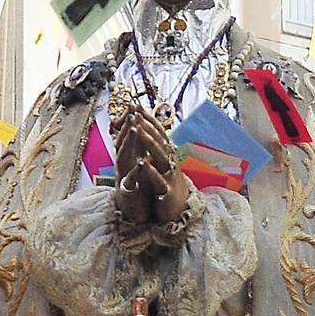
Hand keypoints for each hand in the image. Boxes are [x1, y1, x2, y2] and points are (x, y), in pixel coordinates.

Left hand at [113, 103, 192, 228]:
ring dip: (149, 143)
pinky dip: (150, 171)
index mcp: (167, 155)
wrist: (178, 210)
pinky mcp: (167, 191)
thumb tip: (149, 128)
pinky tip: (142, 163)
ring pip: (160, 157)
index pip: (158, 133)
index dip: (148, 119)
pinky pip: (158, 180)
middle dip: (147, 126)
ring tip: (138, 131)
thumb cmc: (166, 185)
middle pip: (159, 141)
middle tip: (136, 113)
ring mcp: (169, 176)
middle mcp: (170, 162)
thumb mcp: (161, 165)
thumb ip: (156, 148)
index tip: (136, 106)